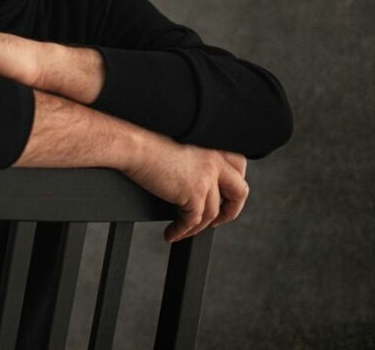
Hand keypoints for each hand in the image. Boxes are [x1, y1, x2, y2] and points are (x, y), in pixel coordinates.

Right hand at [122, 131, 248, 242]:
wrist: (135, 146)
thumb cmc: (147, 142)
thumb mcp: (182, 146)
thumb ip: (197, 160)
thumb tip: (196, 183)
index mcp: (214, 146)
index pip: (239, 167)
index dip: (234, 184)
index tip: (225, 195)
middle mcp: (215, 161)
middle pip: (239, 191)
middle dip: (231, 210)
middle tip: (218, 219)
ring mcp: (206, 178)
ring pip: (213, 213)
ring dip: (198, 227)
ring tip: (184, 230)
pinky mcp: (193, 194)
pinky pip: (193, 221)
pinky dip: (182, 231)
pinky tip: (172, 233)